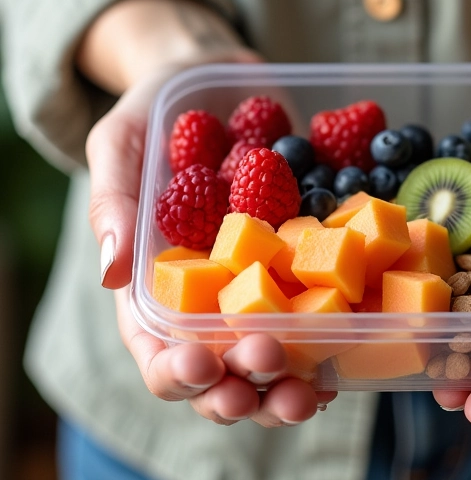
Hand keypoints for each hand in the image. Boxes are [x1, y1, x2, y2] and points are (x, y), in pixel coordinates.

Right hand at [81, 0, 335, 425]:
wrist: (218, 89)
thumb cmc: (155, 115)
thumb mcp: (121, 144)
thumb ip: (113, 200)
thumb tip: (111, 271)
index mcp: (159, 285)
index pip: (157, 349)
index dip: (175, 372)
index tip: (201, 368)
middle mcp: (211, 298)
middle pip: (222, 371)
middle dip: (245, 386)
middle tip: (272, 371)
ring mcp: (260, 286)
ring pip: (275, 356)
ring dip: (293, 382)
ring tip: (316, 390)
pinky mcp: (303, 264)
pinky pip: (319, 310)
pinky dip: (334, 339)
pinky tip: (350, 350)